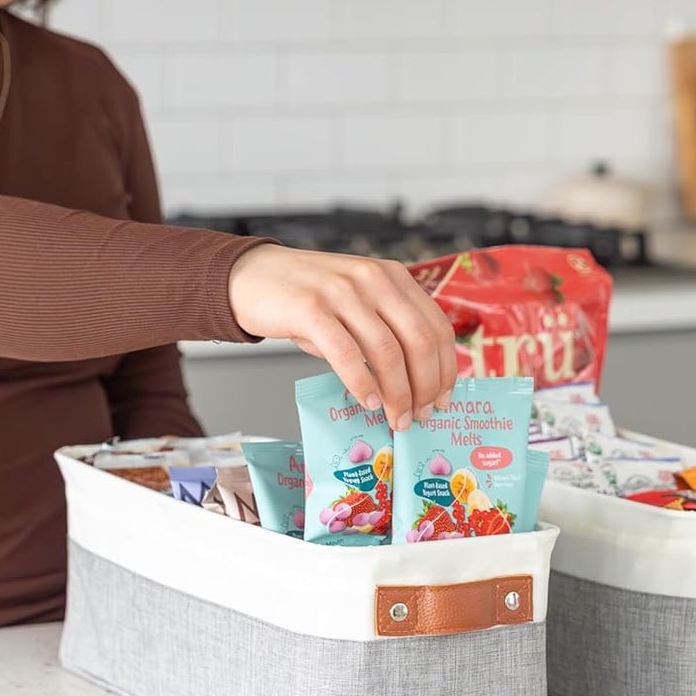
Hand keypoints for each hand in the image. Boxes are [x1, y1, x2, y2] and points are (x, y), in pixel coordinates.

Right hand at [226, 245, 456, 429]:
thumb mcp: (354, 303)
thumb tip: (412, 385)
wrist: (250, 277)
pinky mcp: (310, 307)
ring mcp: (342, 291)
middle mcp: (372, 278)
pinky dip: (361, 383)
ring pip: (387, 350)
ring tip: (395, 418)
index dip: (445, 367)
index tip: (443, 398)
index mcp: (391, 276)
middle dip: (426, 386)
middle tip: (421, 415)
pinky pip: (346, 352)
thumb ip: (383, 330)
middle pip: (419, 340)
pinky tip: (367, 402)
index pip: (435, 325)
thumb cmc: (304, 298)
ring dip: (397, 393)